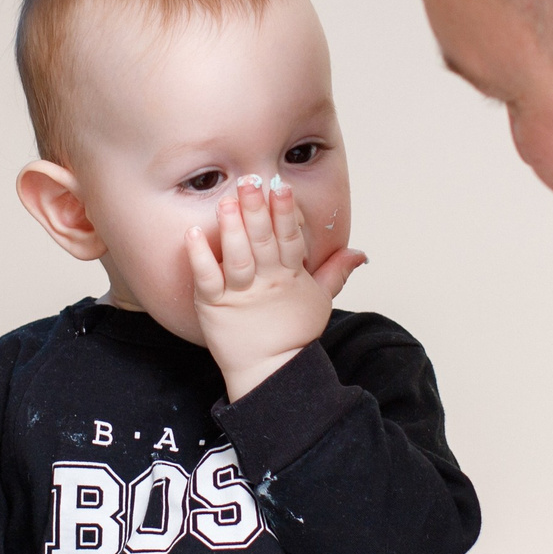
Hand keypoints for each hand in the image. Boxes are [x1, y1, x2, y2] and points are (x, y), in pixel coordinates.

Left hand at [185, 174, 365, 400]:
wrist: (271, 372)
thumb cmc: (293, 334)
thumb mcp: (320, 300)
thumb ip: (336, 272)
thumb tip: (360, 253)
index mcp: (290, 276)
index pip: (290, 238)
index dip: (285, 212)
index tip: (281, 186)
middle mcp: (266, 282)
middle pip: (263, 241)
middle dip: (257, 210)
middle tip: (250, 181)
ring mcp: (240, 293)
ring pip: (237, 257)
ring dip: (232, 228)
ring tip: (227, 201)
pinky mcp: (215, 305)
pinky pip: (206, 278)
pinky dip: (200, 256)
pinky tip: (192, 233)